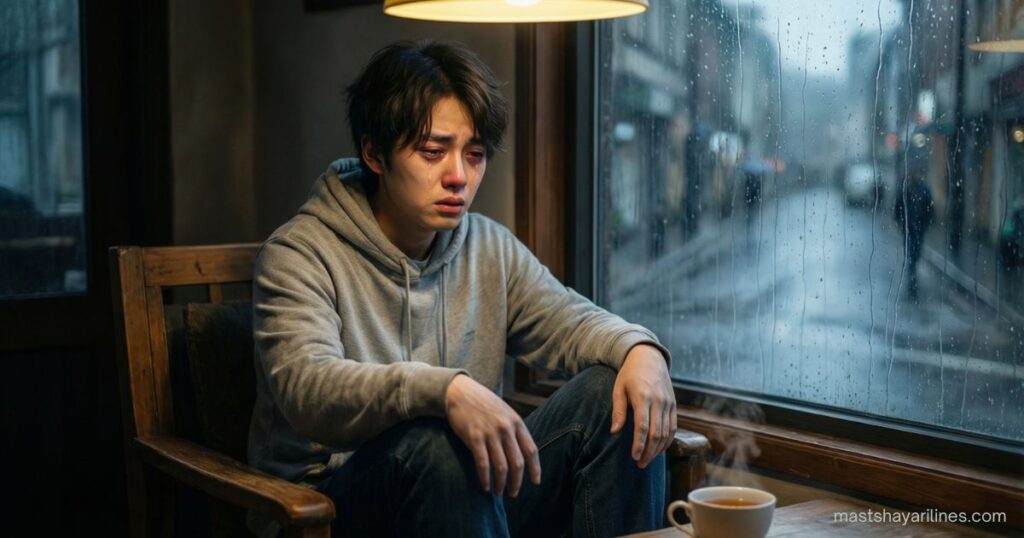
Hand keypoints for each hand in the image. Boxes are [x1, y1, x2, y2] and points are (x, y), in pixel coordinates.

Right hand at [445, 374, 541, 496]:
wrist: (460, 391)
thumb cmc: (483, 403)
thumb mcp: (505, 412)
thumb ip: (514, 429)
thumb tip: (522, 452)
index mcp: (516, 422)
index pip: (531, 450)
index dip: (535, 468)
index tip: (535, 482)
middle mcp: (506, 428)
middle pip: (517, 462)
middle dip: (516, 482)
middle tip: (513, 493)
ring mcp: (490, 433)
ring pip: (501, 466)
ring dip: (501, 484)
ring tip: (499, 492)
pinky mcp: (474, 437)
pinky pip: (483, 463)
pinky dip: (485, 478)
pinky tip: (485, 486)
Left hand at [610, 344, 676, 468]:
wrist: (649, 357)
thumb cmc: (629, 374)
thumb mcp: (619, 389)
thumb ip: (618, 411)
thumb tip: (615, 432)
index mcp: (643, 397)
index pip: (643, 426)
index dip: (639, 444)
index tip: (634, 457)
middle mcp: (659, 401)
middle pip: (656, 433)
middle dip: (648, 452)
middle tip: (640, 464)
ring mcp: (668, 403)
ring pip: (666, 433)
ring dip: (658, 449)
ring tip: (647, 460)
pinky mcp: (674, 405)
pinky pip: (673, 427)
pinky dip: (668, 441)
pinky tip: (659, 449)